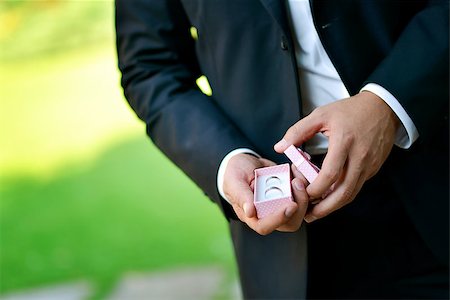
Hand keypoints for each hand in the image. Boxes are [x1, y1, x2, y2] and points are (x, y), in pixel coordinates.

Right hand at [223, 153, 308, 234]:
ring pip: (301, 208)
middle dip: (299, 204)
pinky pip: (303, 193)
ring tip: (298, 173)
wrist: (244, 162)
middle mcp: (269, 213)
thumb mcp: (234, 181)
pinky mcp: (290, 194)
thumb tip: (250, 212)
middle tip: (298, 182)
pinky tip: (297, 168)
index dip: (279, 219)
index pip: (265, 226)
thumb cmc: (234, 174)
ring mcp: (281, 204)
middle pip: (290, 221)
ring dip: (304, 191)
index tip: (291, 205)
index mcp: (252, 216)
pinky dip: (305, 180)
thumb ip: (241, 196)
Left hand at [274, 91, 398, 221]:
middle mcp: (359, 157)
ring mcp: (369, 165)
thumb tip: (280, 148)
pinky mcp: (374, 168)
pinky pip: (358, 186)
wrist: (382, 108)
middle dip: (326, 208)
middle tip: (310, 215)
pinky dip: (344, 194)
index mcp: (344, 142)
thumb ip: (297, 131)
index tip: (303, 193)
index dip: (316, 189)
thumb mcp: (320, 114)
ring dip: (335, 205)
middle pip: (344, 192)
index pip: (330, 174)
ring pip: (352, 193)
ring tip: (318, 210)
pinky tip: (331, 196)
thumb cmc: (349, 110)